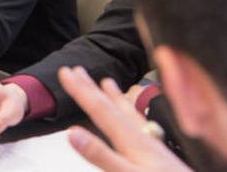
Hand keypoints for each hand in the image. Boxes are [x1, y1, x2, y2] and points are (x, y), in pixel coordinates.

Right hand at [59, 66, 190, 171]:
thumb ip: (101, 155)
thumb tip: (73, 133)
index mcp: (131, 141)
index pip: (100, 109)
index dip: (81, 91)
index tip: (66, 72)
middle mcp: (142, 138)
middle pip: (111, 107)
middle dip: (90, 88)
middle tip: (74, 70)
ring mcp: (152, 145)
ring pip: (128, 114)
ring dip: (113, 97)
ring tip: (105, 81)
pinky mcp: (160, 155)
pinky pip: (142, 127)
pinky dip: (134, 116)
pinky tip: (135, 118)